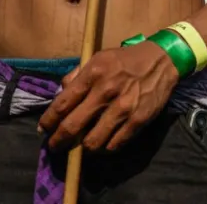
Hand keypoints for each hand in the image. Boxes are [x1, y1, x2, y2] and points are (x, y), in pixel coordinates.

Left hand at [38, 41, 178, 152]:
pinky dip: (105, 148)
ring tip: (83, 144)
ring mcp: (123, 108)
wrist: (162, 60)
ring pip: (92, 142)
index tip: (44, 130)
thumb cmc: (125, 60)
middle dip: (58, 141)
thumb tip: (60, 94)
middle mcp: (106, 91)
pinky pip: (114, 145)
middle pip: (72, 127)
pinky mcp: (138, 120)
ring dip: (83, 147)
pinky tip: (103, 143)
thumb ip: (77, 75)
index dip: (48, 121)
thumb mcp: (98, 58)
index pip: (62, 104)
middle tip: (55, 146)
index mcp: (93, 73)